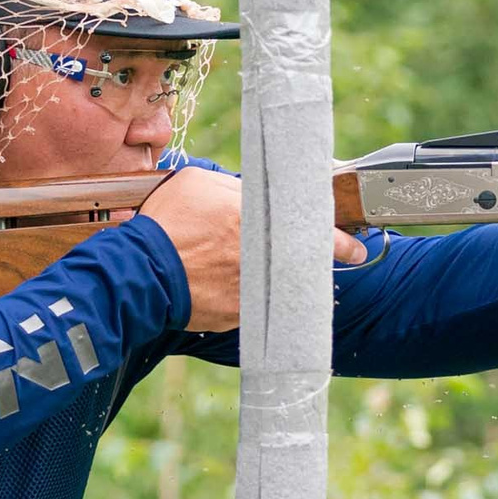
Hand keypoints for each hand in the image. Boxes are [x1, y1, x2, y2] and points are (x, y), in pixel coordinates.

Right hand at [132, 166, 366, 332]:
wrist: (139, 273)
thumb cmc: (166, 223)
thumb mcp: (198, 183)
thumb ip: (234, 188)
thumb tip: (250, 192)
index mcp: (255, 219)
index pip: (312, 229)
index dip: (339, 240)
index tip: (358, 247)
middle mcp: (261, 257)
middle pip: (305, 262)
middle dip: (326, 259)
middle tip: (351, 257)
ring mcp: (252, 290)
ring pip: (281, 286)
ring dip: (281, 280)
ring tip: (268, 271)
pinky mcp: (238, 315)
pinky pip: (256, 305)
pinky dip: (253, 298)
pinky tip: (237, 289)